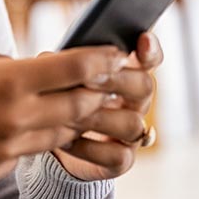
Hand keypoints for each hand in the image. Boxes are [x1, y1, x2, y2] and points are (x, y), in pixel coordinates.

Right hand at [0, 41, 126, 183]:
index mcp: (8, 81)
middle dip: (95, 92)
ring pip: (58, 135)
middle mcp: (14, 118)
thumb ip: (5, 63)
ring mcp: (5, 149)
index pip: (72, 69)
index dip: (99, 60)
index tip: (113, 55)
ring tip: (67, 102)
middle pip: (76, 107)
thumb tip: (28, 70)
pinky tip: (17, 123)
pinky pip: (26, 153)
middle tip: (103, 81)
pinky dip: (31, 137)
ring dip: (68, 117)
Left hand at [53, 32, 163, 180]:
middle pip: (145, 86)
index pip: (148, 57)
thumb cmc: (56, 93)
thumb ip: (63, 62)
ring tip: (68, 113)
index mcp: (124, 72)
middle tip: (87, 78)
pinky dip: (90, 147)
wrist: (48, 136)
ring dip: (98, 116)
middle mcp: (135, 101)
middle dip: (115, 80)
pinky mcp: (120, 160)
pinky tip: (66, 140)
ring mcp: (131, 132)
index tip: (142, 38)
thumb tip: (50, 59)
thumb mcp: (58, 73)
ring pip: (133, 123)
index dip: (149, 49)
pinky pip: (117, 155)